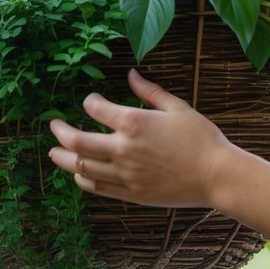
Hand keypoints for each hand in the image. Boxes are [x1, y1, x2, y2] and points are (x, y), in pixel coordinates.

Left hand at [49, 69, 234, 205]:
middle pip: (76, 141)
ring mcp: (125, 175)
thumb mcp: (177, 107)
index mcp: (134, 123)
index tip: (91, 101)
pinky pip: (97, 187)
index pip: (95, 109)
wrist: (217, 175)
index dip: (89, 102)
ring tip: (54, 152)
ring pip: (81, 167)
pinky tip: (79, 172)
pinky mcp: (131, 194)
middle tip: (53, 125)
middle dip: (60, 131)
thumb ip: (149, 91)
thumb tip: (131, 73)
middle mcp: (124, 149)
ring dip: (63, 158)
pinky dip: (83, 178)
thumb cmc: (201, 138)